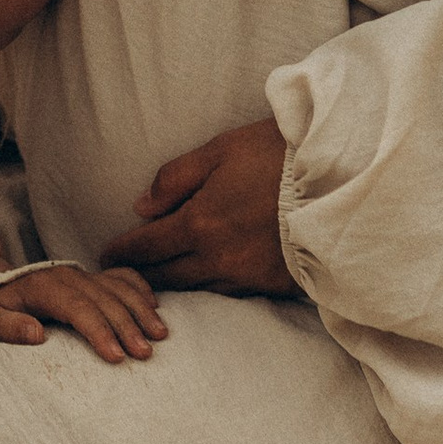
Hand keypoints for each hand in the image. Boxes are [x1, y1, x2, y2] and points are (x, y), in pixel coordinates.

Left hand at [0, 265, 166, 362]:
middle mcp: (66, 275)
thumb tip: (35, 334)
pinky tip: (155, 305)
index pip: (77, 306)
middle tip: (144, 353)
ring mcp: (81, 274)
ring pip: (118, 287)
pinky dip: (139, 288)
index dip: (98, 330)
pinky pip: (120, 276)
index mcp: (42, 285)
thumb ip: (7, 327)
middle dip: (126, 326)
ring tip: (159, 334)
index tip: (115, 356)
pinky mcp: (89, 277)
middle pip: (103, 299)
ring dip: (140, 309)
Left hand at [100, 118, 296, 294]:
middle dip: (140, 276)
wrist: (337, 178)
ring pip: (197, 288)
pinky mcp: (273, 285)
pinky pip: (230, 293)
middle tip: (121, 275)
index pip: (146, 248)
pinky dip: (210, 287)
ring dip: (174, 284)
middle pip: (166, 278)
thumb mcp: (218, 150)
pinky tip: (204, 279)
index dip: (121, 253)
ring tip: (156, 280)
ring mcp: (247, 276)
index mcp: (199, 224)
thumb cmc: (275, 155)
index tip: (105, 256)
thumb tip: (141, 208)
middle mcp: (218, 258)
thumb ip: (174, 179)